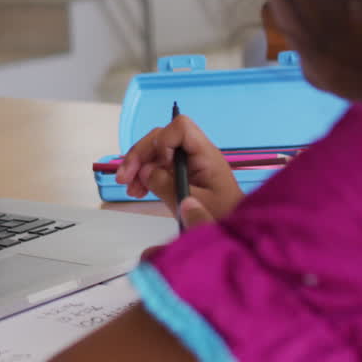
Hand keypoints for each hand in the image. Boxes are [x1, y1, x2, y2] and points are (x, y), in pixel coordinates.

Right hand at [114, 115, 242, 224]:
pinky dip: (144, 175)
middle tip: (124, 179)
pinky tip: (137, 191)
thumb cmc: (222, 216)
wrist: (237, 233)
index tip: (156, 165)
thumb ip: (167, 186)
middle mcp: (195, 153)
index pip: (181, 128)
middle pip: (161, 138)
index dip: (162, 141)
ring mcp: (187, 163)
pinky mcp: (181, 173)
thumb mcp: (192, 204)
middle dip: (139, 155)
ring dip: (137, 167)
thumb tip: (145, 171)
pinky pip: (158, 166)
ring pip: (155, 152)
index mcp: (205, 155)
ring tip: (130, 189)